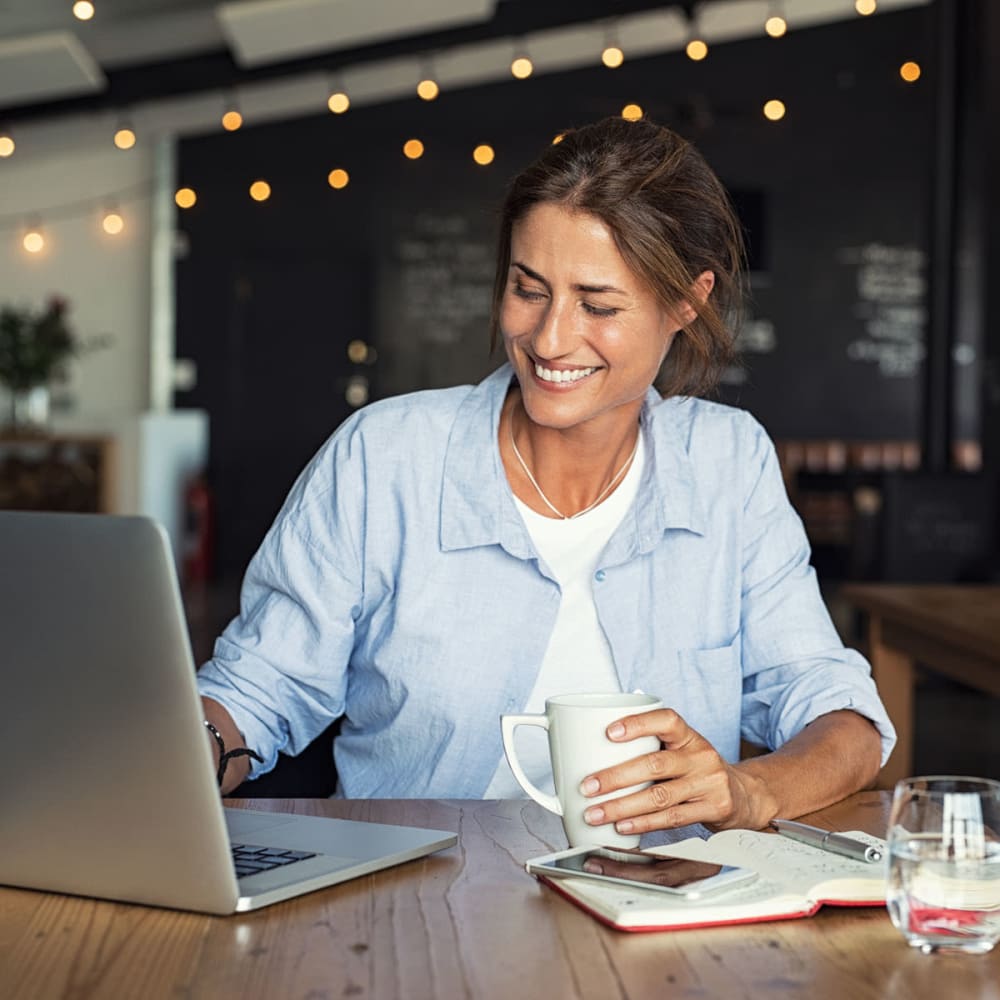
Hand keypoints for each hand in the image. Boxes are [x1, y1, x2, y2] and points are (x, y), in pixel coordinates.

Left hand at [579, 708, 774, 834]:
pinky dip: (643, 824)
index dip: (638, 724)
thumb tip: (594, 749)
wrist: (742, 794)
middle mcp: (700, 756)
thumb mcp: (680, 749)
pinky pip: (672, 818)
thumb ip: (648, 746)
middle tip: (587, 786)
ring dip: (622, 806)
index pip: (666, 720)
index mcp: (688, 736)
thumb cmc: (696, 769)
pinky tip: (622, 827)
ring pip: (660, 795)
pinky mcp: (713, 808)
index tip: (608, 732)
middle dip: (616, 777)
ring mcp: (709, 783)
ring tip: (595, 813)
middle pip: (655, 764)